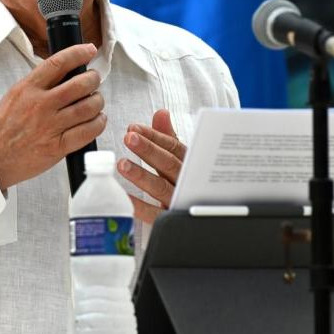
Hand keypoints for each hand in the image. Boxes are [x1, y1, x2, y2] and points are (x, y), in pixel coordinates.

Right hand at [0, 43, 104, 190]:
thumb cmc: (1, 128)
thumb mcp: (14, 96)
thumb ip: (38, 85)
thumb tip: (66, 74)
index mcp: (27, 88)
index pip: (58, 63)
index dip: (78, 53)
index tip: (89, 50)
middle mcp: (40, 105)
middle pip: (80, 84)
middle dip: (94, 79)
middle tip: (94, 81)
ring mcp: (49, 126)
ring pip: (88, 107)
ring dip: (98, 101)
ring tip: (96, 101)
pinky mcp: (57, 147)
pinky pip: (87, 132)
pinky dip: (98, 124)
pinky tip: (97, 120)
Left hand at [118, 109, 185, 223]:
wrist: (211, 217)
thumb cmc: (190, 185)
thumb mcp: (180, 159)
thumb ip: (168, 137)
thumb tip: (161, 113)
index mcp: (190, 164)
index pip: (173, 147)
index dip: (153, 136)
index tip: (134, 128)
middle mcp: (187, 182)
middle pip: (168, 164)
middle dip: (148, 150)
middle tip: (130, 138)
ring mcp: (180, 202)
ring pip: (161, 187)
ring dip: (141, 175)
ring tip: (122, 164)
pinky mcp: (172, 220)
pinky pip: (154, 214)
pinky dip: (139, 205)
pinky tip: (124, 196)